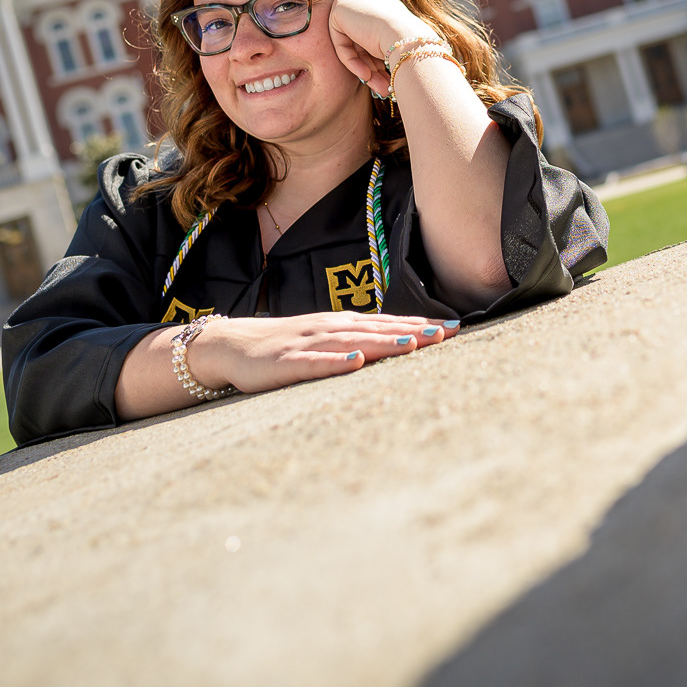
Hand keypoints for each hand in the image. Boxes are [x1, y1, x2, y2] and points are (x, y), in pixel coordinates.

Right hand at [191, 311, 456, 393]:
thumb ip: (356, 340)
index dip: (421, 323)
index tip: (456, 328)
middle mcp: (328, 328)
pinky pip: (313, 363)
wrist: (230, 345)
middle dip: (414, 331)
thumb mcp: (323, 339)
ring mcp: (307, 344)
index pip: (388, 322)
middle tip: (448, 334)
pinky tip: (354, 361)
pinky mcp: (285, 363)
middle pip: (378, 329)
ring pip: (352, 341)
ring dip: (384, 342)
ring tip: (414, 343)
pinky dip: (335, 361)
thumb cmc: (283, 345)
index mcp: (340, 324)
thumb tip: (398, 341)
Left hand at [327, 0, 435, 97]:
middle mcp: (371, 0)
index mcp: (387, 4)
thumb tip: (372, 71)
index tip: (387, 78)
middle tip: (383, 87)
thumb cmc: (411, 48)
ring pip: (352, 44)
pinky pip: (339, 42)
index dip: (377, 59)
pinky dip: (350, 61)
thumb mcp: (398, 49)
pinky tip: (366, 75)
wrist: (408, 39)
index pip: (374, 35)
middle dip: (371, 67)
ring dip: (364, 68)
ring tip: (380, 88)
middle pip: (362, 41)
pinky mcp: (339, 8)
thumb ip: (382, 52)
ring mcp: (354, 2)